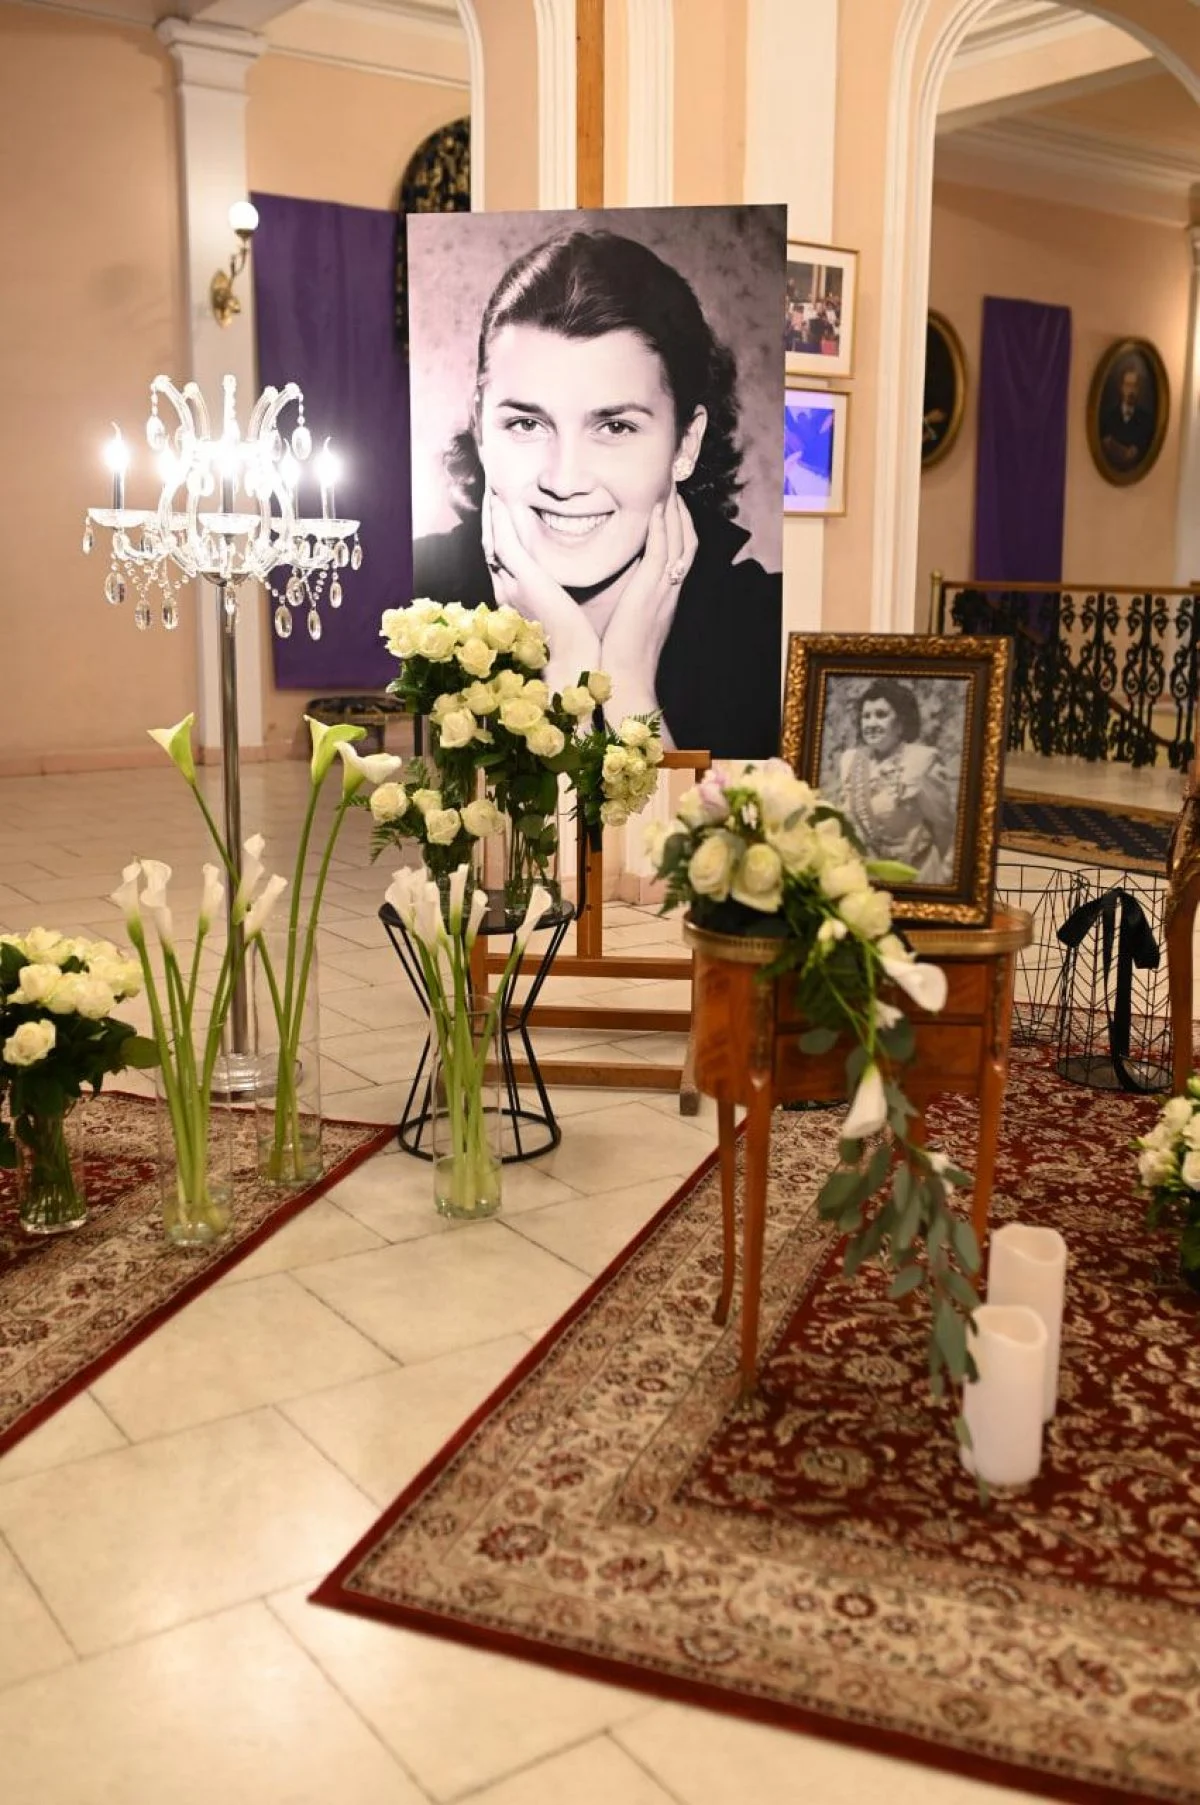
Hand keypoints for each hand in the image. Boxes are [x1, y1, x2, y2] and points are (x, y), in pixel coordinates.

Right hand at [481, 489, 599, 684]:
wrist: (575, 664)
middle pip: (495, 548)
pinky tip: (499, 501)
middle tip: (490, 494)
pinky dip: (501, 521)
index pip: (505, 561)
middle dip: (492, 522)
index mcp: (517, 601)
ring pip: (497, 541)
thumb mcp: (561, 615)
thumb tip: (560, 589)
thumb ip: (554, 600)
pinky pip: (507, 543)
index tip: (502, 514)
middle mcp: (509, 591)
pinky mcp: (526, 579)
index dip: (501, 536)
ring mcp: (514, 585)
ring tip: (491, 490)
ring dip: (493, 515)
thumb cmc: (575, 646)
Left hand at [598, 487, 696, 721]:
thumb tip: (621, 582)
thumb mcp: (630, 619)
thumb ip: (631, 597)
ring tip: (668, 483)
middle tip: (673, 481)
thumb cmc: (622, 656)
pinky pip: (661, 552)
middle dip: (682, 508)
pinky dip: (661, 527)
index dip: (679, 522)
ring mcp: (664, 589)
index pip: (681, 549)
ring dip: (675, 509)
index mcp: (668, 594)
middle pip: (687, 538)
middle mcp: (672, 588)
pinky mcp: (650, 592)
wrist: (628, 680)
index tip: (670, 499)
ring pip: (679, 539)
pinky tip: (655, 506)